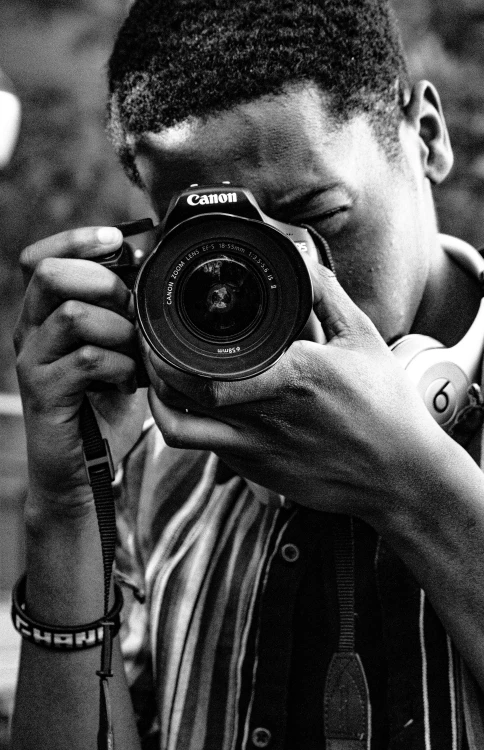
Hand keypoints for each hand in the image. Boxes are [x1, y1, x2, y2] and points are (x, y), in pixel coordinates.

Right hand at [14, 227, 148, 523]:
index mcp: (43, 315)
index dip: (74, 240)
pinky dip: (121, 367)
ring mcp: (32, 363)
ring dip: (119, 329)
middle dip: (102, 281)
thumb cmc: (103, 405)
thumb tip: (146, 268)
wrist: (85, 468)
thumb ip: (120, 314)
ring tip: (135, 352)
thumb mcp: (115, 350)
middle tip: (130, 309)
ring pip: (72, 315)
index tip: (116, 240)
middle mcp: (29, 332)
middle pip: (47, 274)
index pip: (36, 257)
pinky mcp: (42, 394)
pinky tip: (129, 382)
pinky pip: (87, 360)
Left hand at [147, 263, 445, 520]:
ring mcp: (255, 449)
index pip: (205, 367)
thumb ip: (326, 295)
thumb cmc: (385, 407)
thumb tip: (299, 259)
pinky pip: (205, 447)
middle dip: (153, 364)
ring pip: (178, 427)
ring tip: (160, 375)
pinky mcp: (256, 472)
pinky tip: (197, 404)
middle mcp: (263, 415)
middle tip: (150, 340)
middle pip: (179, 392)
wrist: (398, 474)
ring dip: (158, 399)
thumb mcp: (361, 338)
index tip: (161, 322)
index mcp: (289, 376)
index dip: (168, 346)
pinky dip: (190, 423)